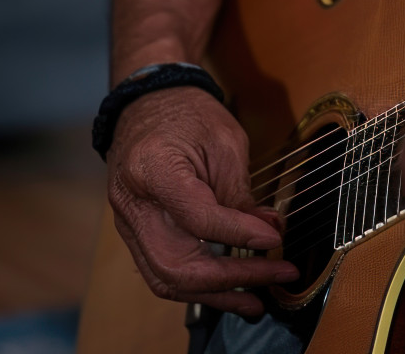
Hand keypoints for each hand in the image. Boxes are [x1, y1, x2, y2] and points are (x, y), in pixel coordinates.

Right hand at [106, 87, 300, 314]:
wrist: (148, 102)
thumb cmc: (187, 114)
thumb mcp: (224, 142)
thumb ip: (241, 193)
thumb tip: (269, 232)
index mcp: (152, 170)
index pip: (198, 219)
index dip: (240, 234)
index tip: (275, 240)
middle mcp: (132, 205)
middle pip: (176, 265)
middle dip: (231, 280)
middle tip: (274, 276)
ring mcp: (129, 224)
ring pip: (166, 279)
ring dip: (215, 295)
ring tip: (256, 301)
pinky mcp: (137, 233)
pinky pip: (163, 271)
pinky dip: (198, 285)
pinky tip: (230, 288)